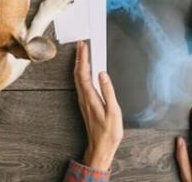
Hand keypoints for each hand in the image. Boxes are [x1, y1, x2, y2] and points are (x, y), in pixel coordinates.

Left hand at [74, 41, 122, 169]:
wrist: (100, 147)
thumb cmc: (109, 132)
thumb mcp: (113, 112)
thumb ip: (108, 92)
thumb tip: (102, 75)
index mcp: (90, 97)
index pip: (84, 73)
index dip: (83, 58)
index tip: (83, 46)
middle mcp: (84, 98)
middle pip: (78, 73)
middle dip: (79, 57)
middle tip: (81, 44)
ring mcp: (83, 101)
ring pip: (78, 78)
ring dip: (79, 64)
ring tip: (82, 53)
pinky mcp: (85, 103)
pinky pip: (80, 84)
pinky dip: (81, 73)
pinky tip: (84, 71)